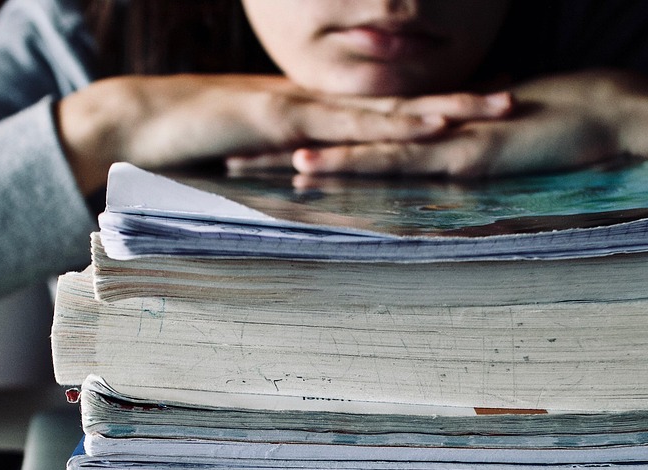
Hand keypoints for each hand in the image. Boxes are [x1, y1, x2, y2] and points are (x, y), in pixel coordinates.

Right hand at [55, 74, 512, 193]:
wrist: (132, 121)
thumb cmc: (185, 144)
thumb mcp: (248, 160)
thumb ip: (283, 172)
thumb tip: (308, 195)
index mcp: (311, 113)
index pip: (382, 110)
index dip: (430, 107)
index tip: (478, 108)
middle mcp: (315, 103)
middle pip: (400, 103)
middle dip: (460, 101)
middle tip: (515, 97)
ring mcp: (301, 107)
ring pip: (386, 108)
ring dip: (443, 108)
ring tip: (496, 106)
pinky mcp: (281, 120)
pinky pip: (346, 126)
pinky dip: (392, 127)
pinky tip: (430, 128)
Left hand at [252, 69, 647, 177]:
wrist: (611, 114)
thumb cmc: (560, 137)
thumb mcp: (498, 161)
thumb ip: (463, 172)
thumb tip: (438, 194)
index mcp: (429, 144)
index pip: (357, 154)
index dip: (308, 157)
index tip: (259, 165)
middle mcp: (424, 141)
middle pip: (339, 152)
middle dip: (278, 158)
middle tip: (223, 163)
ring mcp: (438, 144)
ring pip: (352, 155)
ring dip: (296, 161)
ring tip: (244, 168)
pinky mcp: (459, 155)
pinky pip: (393, 165)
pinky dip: (347, 168)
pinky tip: (308, 171)